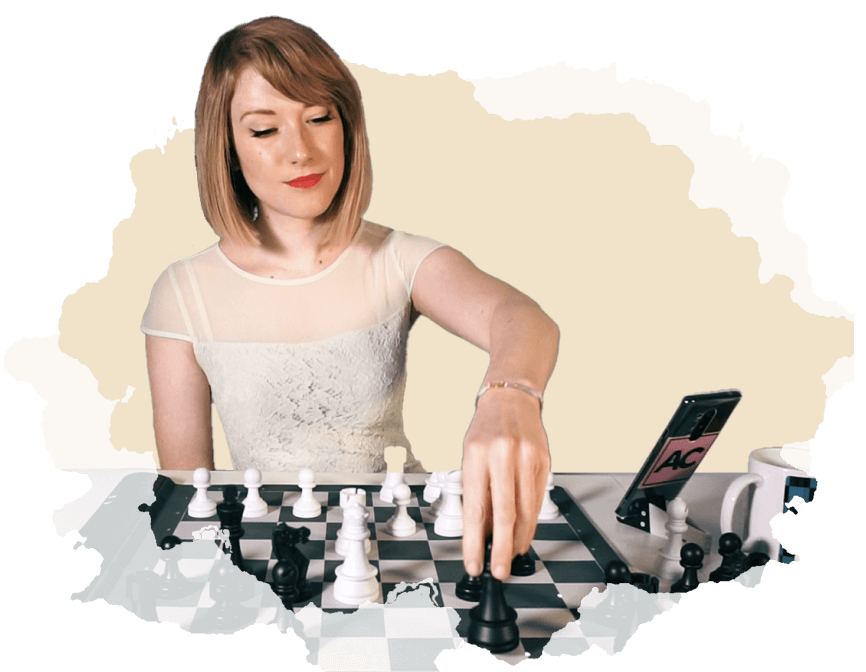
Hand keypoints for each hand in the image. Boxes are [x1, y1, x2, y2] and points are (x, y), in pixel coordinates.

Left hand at [461, 387, 550, 580]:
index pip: (475, 508)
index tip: (474, 563)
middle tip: (498, 570)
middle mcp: (502, 456)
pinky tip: (523, 533)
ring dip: (518, 539)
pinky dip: (530, 522)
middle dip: (500, 548)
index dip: (474, 541)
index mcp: (476, 455)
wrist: (511, 398)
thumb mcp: (470, 456)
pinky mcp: (544, 461)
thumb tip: (480, 532)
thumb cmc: (486, 428)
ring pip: (525, 511)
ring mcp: (526, 458)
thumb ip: (476, 491)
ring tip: (510, 555)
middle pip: (504, 514)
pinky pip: (537, 500)